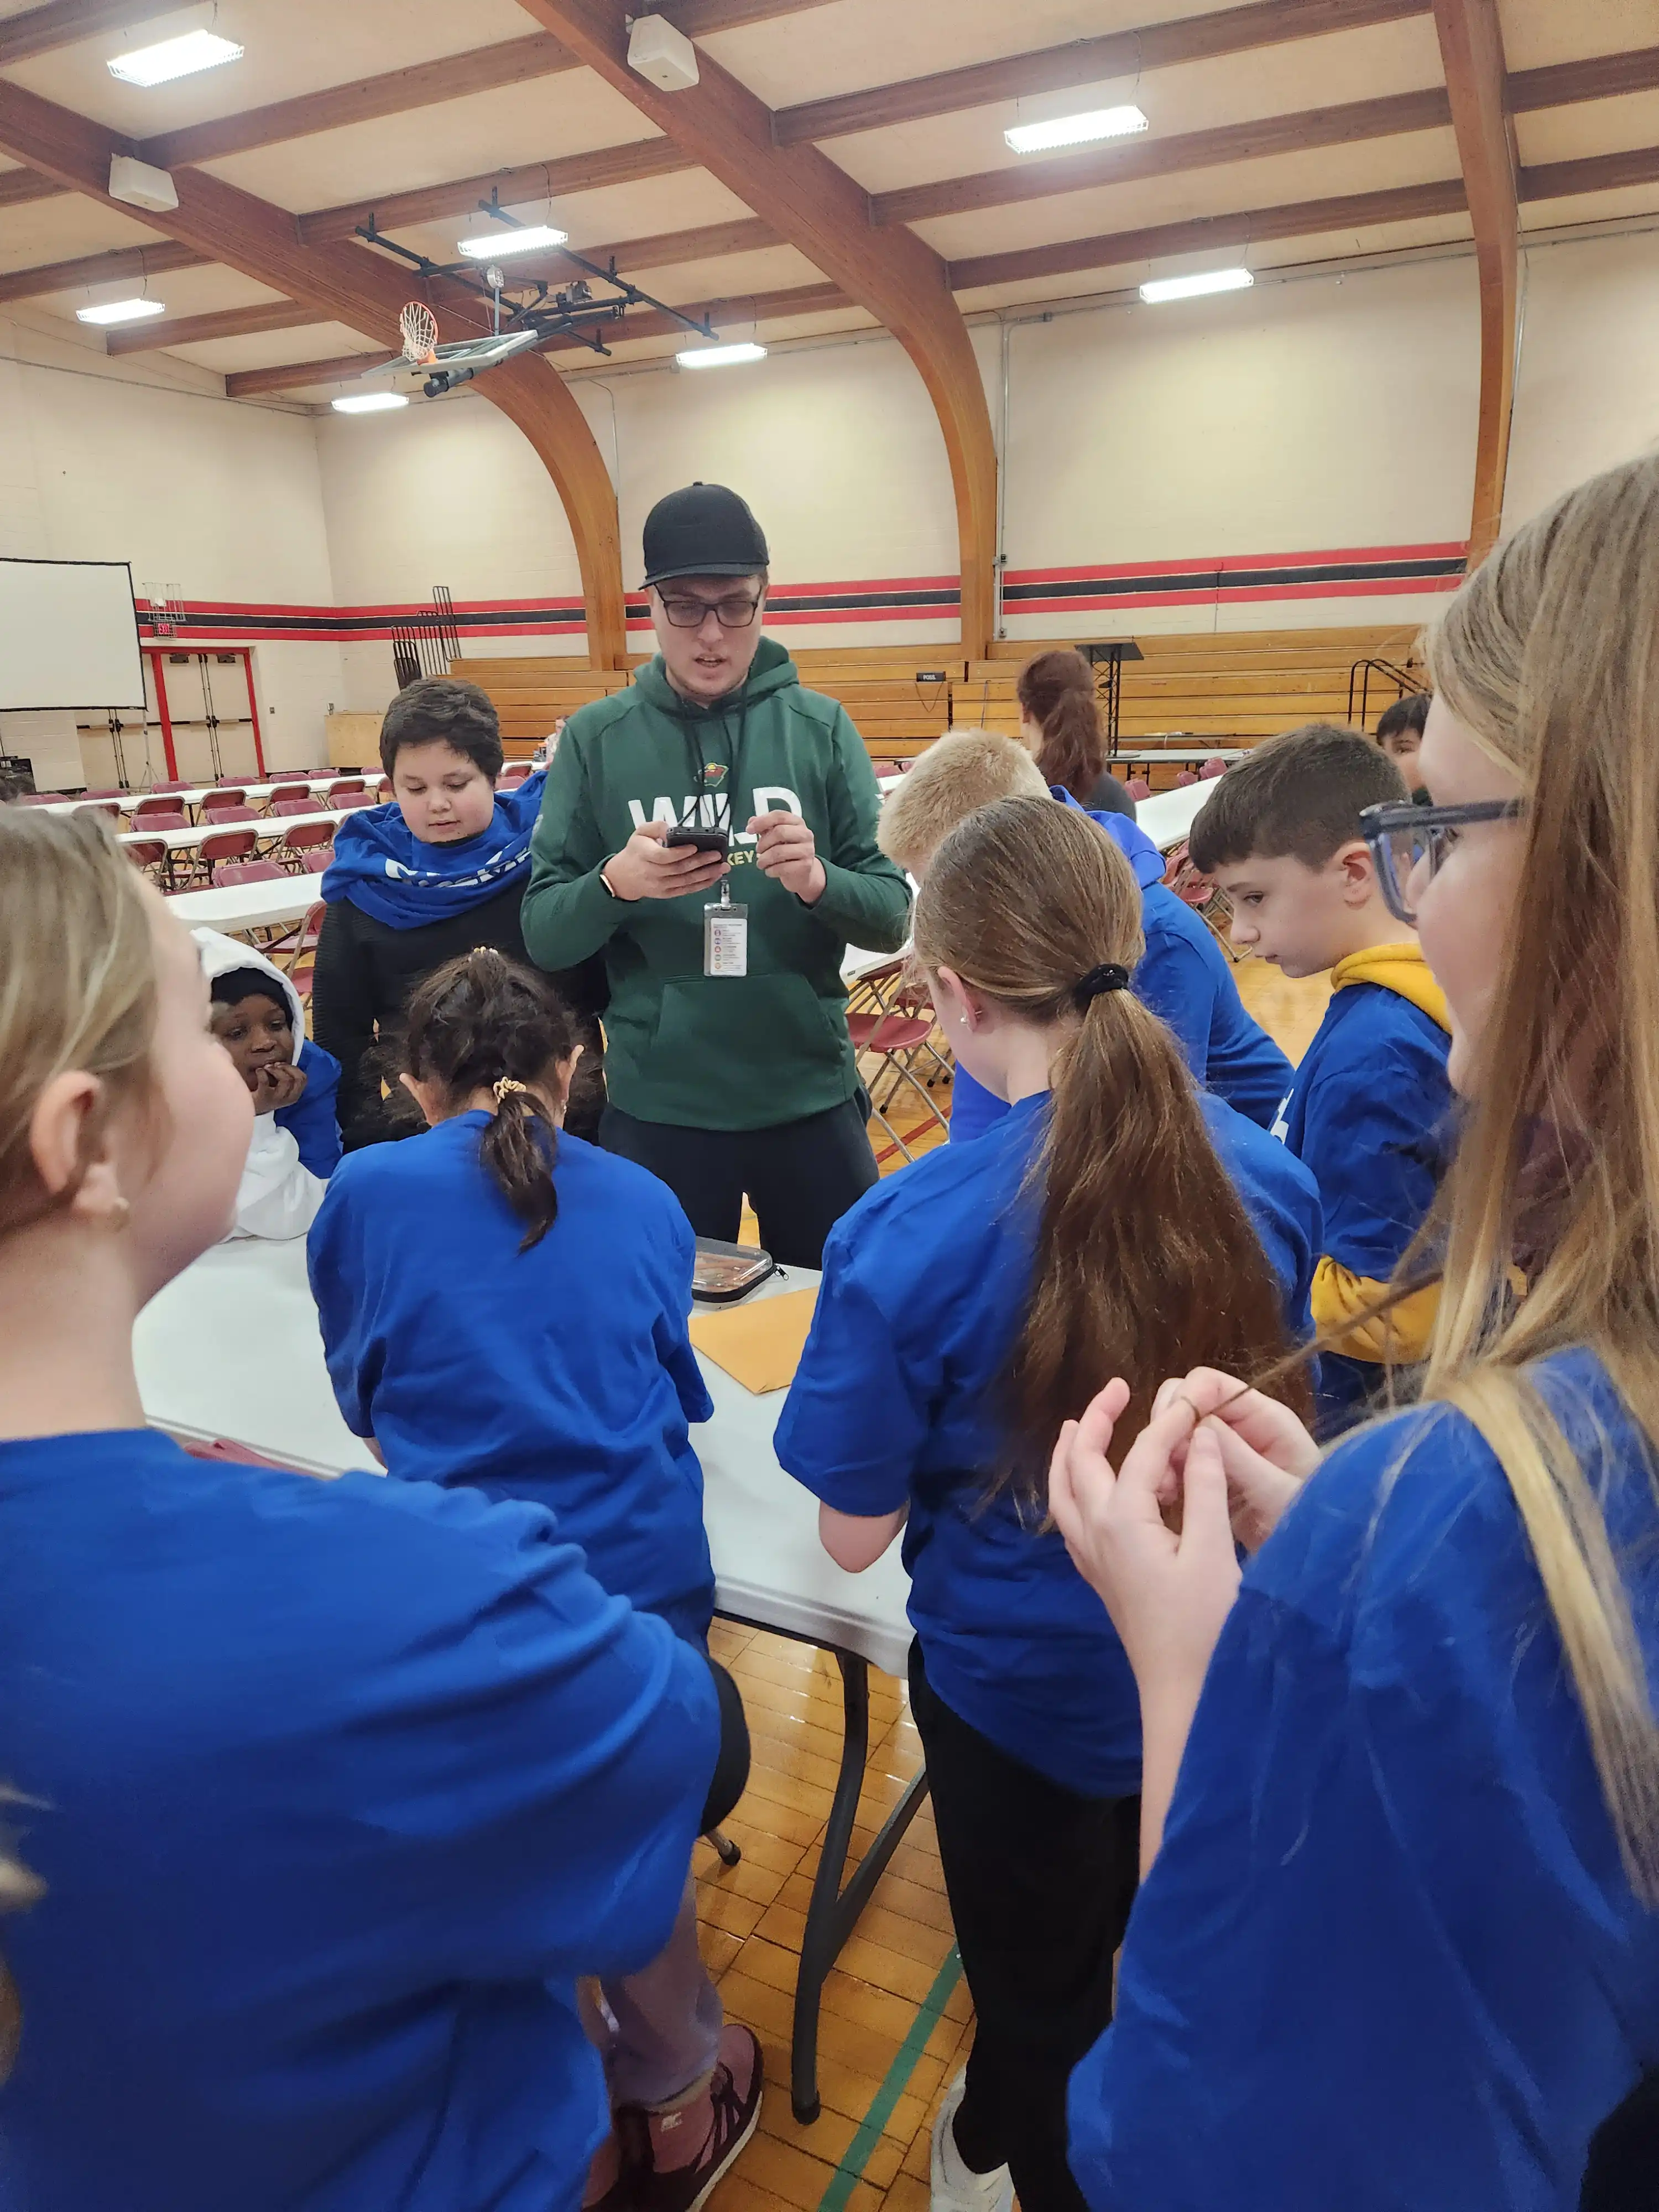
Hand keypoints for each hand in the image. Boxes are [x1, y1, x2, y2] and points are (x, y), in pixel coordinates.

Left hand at [252, 1061, 306, 1115]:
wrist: (247, 1108)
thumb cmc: (264, 1095)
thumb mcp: (279, 1089)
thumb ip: (285, 1078)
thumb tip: (283, 1062)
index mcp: (293, 1096)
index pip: (303, 1079)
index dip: (294, 1069)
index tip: (283, 1065)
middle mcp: (288, 1099)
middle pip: (298, 1080)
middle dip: (288, 1068)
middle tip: (275, 1065)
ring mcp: (276, 1100)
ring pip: (286, 1081)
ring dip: (276, 1070)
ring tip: (266, 1067)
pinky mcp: (263, 1098)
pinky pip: (265, 1082)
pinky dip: (261, 1073)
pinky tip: (258, 1071)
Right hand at [601, 820, 729, 902]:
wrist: (623, 877)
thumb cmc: (636, 850)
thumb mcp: (640, 833)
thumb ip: (656, 827)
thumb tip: (673, 830)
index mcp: (644, 855)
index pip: (663, 857)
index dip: (680, 853)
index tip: (694, 846)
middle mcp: (652, 872)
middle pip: (679, 869)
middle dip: (700, 862)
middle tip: (717, 855)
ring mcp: (660, 886)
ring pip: (686, 881)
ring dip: (706, 874)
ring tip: (722, 867)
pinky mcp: (666, 894)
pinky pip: (687, 890)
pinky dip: (702, 884)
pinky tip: (714, 877)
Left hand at [748, 811, 825, 904]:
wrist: (802, 872)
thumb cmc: (786, 850)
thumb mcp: (775, 836)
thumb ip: (764, 827)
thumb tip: (751, 821)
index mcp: (797, 822)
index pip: (779, 816)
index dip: (762, 821)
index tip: (749, 830)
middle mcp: (805, 834)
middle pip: (780, 832)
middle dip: (763, 843)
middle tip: (758, 850)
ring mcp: (807, 850)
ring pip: (779, 852)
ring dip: (764, 859)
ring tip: (761, 863)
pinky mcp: (806, 866)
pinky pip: (783, 868)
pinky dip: (771, 870)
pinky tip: (769, 870)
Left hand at [1048, 1381, 1241, 1700]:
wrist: (1182, 1690)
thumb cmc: (1204, 1624)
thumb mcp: (1213, 1552)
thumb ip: (1206, 1488)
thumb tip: (1200, 1435)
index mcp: (1122, 1520)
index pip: (1143, 1453)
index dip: (1170, 1422)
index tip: (1195, 1399)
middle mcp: (1095, 1533)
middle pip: (1082, 1463)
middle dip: (1095, 1420)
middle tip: (1116, 1388)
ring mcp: (1091, 1557)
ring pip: (1064, 1492)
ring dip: (1070, 1454)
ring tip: (1079, 1425)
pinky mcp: (1099, 1576)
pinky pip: (1070, 1518)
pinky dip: (1072, 1488)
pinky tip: (1088, 1488)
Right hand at [1150, 1369, 1319, 1551]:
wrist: (1314, 1557)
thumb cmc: (1308, 1522)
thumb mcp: (1275, 1492)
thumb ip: (1239, 1456)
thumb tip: (1197, 1423)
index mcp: (1264, 1417)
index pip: (1212, 1384)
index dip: (1185, 1399)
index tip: (1168, 1433)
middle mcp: (1241, 1424)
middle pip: (1188, 1399)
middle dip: (1169, 1425)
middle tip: (1160, 1465)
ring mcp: (1225, 1447)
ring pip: (1177, 1429)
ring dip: (1163, 1451)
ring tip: (1163, 1489)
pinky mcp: (1212, 1471)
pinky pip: (1177, 1457)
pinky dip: (1165, 1471)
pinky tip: (1166, 1496)